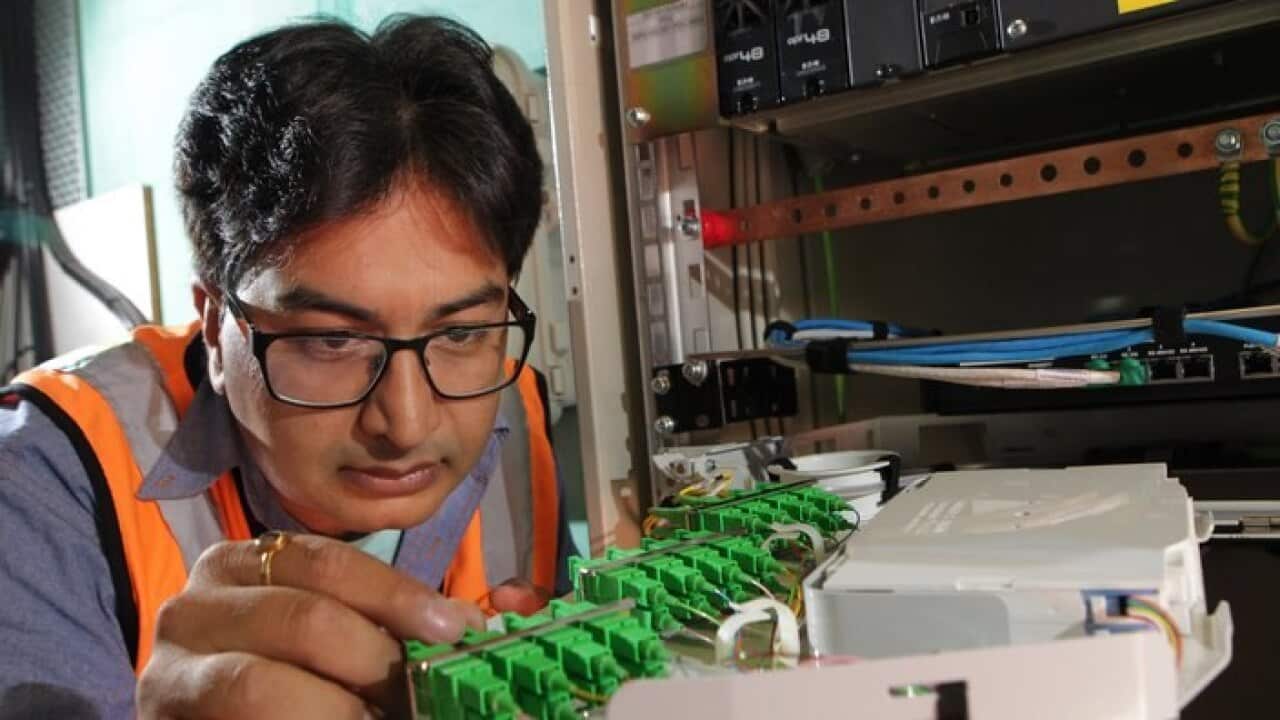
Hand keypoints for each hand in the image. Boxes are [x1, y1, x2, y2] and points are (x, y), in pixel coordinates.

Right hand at [137, 534, 484, 718]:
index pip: (326, 564)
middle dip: (373, 659)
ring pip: (258, 686)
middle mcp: (191, 607)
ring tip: (380, 719)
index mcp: (240, 565)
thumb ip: (387, 626)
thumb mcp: (333, 641)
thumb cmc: (289, 681)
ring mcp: (168, 673)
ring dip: (337, 709)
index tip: (452, 629)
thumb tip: (467, 625)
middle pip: (301, 619)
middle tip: (417, 694)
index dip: (396, 595)